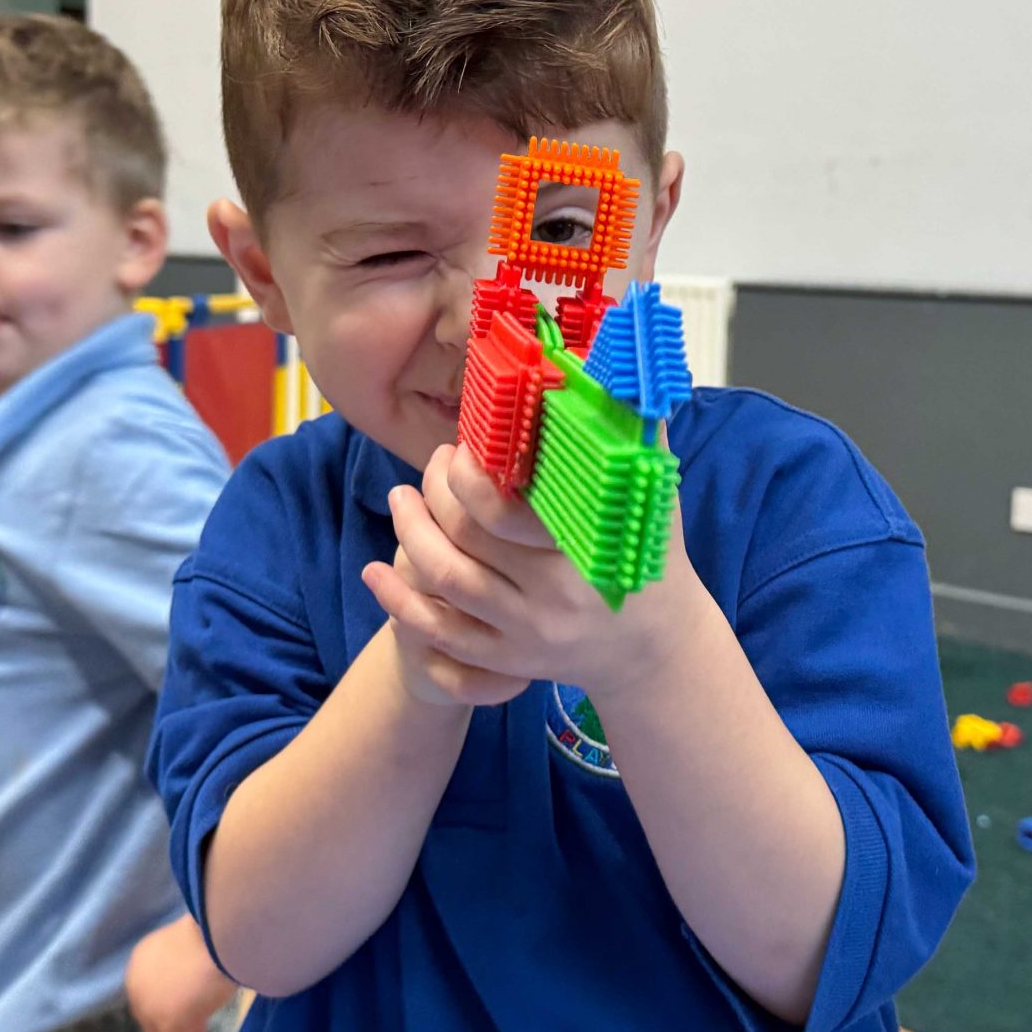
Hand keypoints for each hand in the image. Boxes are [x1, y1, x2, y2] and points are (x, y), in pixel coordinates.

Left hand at [125, 914, 238, 1031]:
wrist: (216, 936)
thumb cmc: (210, 932)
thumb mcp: (188, 944)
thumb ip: (181, 962)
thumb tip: (192, 974)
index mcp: (140, 960)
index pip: (149, 991)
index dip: (170, 998)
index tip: (193, 997)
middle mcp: (136, 985)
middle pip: (150, 1015)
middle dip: (174, 1017)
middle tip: (201, 1014)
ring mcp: (149, 1007)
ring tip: (203, 1024)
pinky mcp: (167, 1024)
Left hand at [360, 443, 707, 703]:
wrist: (656, 650)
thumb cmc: (651, 559)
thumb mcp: (651, 500)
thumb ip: (634, 435)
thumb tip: (610, 369)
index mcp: (582, 550)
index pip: (500, 509)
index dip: (466, 474)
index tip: (460, 449)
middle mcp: (552, 597)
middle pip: (463, 540)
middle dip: (432, 495)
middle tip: (429, 465)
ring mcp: (527, 634)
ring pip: (444, 581)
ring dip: (409, 536)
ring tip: (398, 500)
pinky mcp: (508, 662)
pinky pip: (441, 635)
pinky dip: (399, 603)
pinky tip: (375, 572)